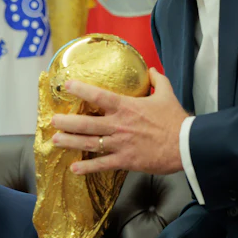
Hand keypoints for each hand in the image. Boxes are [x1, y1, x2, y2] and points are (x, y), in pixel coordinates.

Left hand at [51, 68, 187, 174]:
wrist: (185, 145)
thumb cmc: (175, 120)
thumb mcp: (167, 94)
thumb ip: (157, 80)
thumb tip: (151, 69)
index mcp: (127, 107)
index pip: (99, 96)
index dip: (81, 89)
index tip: (67, 85)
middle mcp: (119, 125)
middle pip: (87, 123)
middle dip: (67, 122)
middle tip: (52, 121)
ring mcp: (120, 144)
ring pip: (90, 143)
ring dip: (71, 142)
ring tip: (55, 140)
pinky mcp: (125, 160)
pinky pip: (102, 164)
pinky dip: (87, 167)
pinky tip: (74, 168)